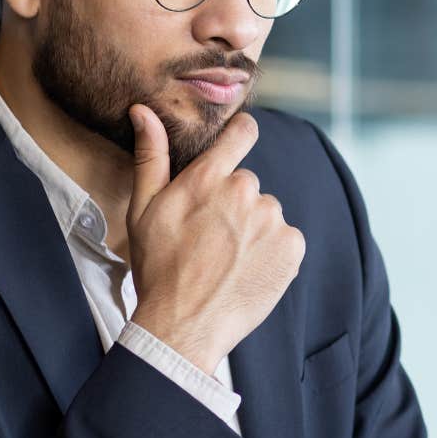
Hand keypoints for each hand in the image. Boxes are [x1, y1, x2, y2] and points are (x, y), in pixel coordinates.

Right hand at [125, 106, 304, 373]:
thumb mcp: (144, 210)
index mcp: (209, 177)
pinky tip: (246, 271)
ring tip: (226, 260)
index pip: (242, 133)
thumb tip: (144, 111)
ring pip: (266, 214)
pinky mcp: (292, 247)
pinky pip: (285, 239)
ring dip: (253, 230)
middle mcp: (246, 192)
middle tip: (210, 238)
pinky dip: (272, 252)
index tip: (239, 141)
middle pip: (248, 185)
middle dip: (234, 205)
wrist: (184, 326)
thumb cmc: (158, 269)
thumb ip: (151, 157)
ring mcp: (273, 220)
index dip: (241, 135)